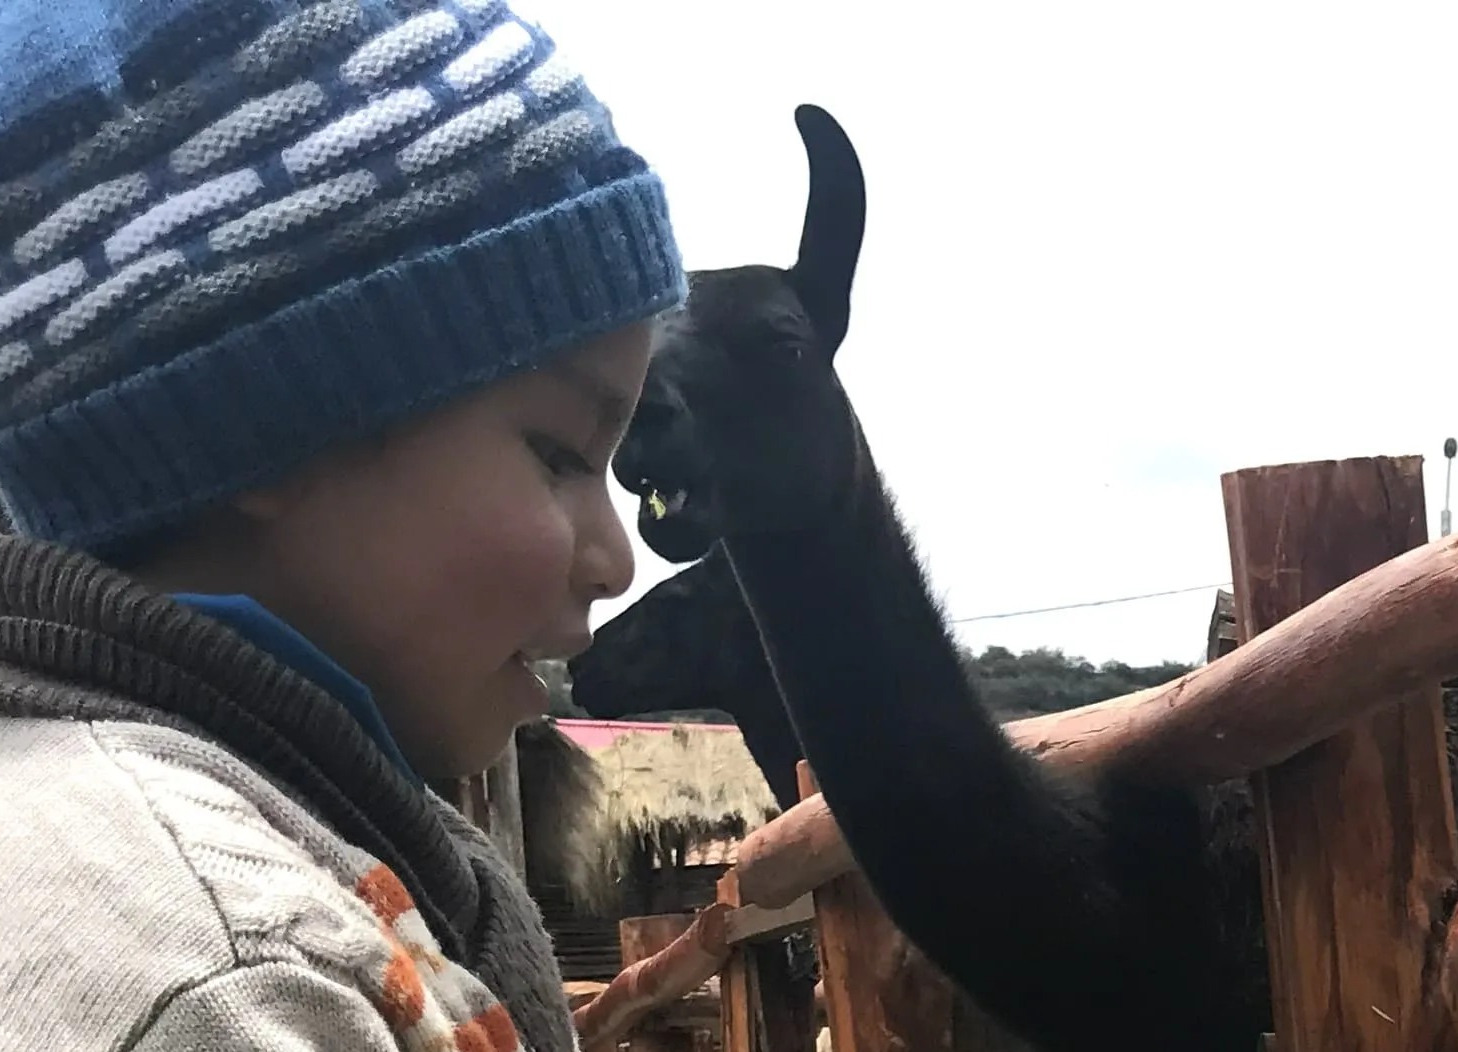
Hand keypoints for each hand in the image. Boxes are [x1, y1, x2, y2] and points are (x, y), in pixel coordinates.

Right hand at [617, 109, 874, 553]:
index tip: (683, 341)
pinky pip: (664, 526)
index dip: (644, 330)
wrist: (805, 455)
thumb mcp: (819, 289)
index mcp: (668, 327)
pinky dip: (677, 528)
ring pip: (634, 458)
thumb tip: (814, 116)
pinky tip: (702, 519)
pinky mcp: (692, 510)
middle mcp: (652, 384)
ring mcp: (668, 449)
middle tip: (677, 409)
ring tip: (691, 469)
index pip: (635, 318)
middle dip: (649, 403)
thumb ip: (833, 209)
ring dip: (655, 469)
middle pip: (624, 391)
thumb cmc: (795, 354)